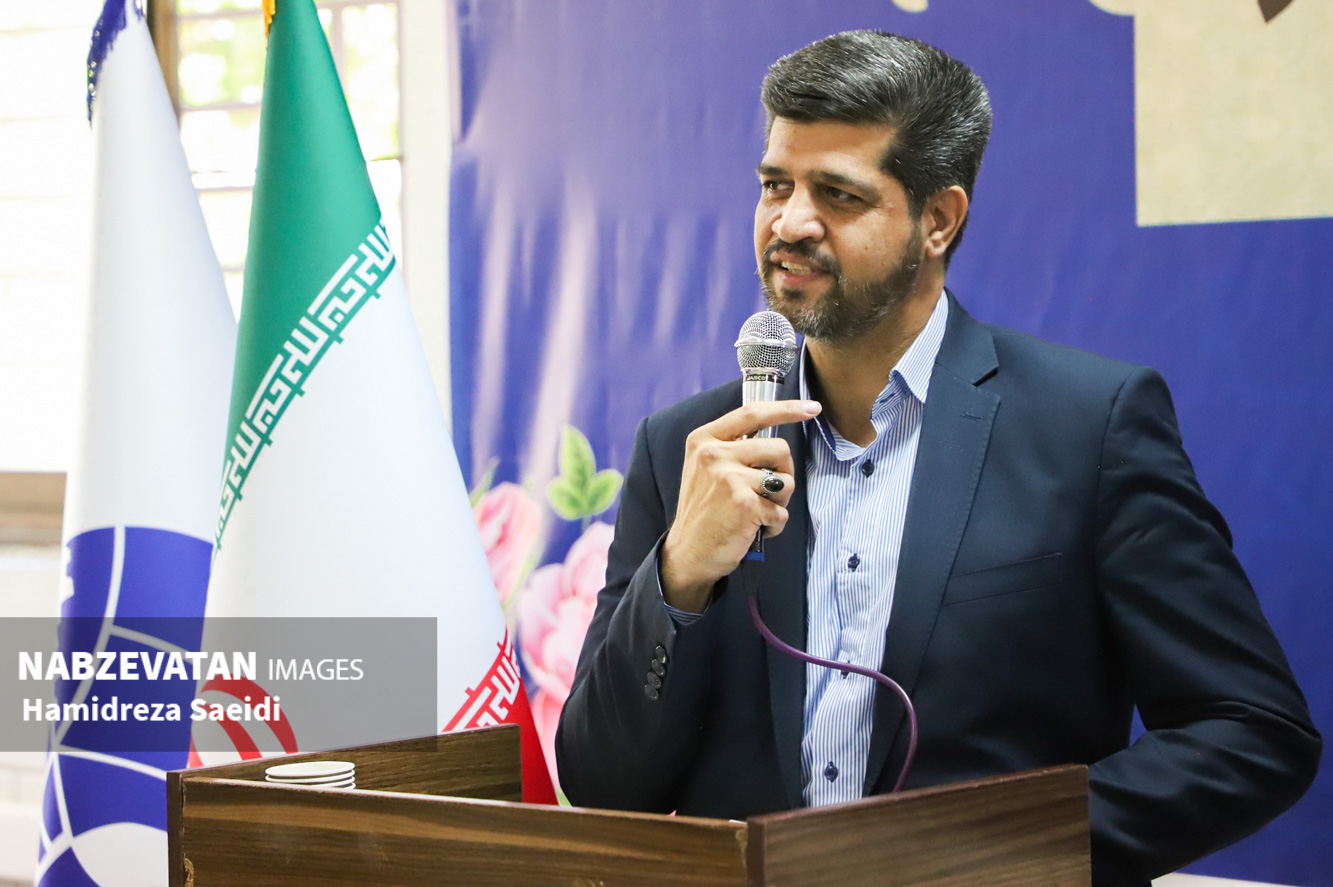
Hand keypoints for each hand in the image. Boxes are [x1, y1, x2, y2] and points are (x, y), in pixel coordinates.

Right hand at [660, 399, 820, 611]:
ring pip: (786, 481)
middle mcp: (714, 454)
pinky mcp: (744, 504)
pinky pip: (781, 512)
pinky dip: (774, 525)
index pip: (752, 413)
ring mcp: (728, 478)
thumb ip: (733, 447)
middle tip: (766, 494)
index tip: (811, 408)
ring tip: (757, 512)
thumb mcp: (706, 468)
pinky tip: (754, 530)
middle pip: (779, 448)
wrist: (688, 553)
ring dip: (780, 502)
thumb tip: (774, 435)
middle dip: (784, 473)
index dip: (786, 408)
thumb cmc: (705, 512)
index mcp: (704, 439)